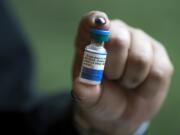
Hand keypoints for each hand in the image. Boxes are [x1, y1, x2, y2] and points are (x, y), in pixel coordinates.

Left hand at [72, 11, 173, 134]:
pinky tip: (140, 86)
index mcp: (92, 42)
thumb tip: (80, 86)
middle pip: (118, 40)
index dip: (95, 23)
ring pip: (140, 58)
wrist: (120, 112)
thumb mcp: (89, 99)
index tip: (100, 27)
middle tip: (112, 78)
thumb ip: (85, 93)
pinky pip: (157, 72)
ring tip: (125, 83)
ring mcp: (140, 42)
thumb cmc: (101, 99)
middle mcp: (117, 35)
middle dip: (113, 68)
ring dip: (130, 79)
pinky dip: (147, 87)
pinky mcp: (158, 55)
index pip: (90, 22)